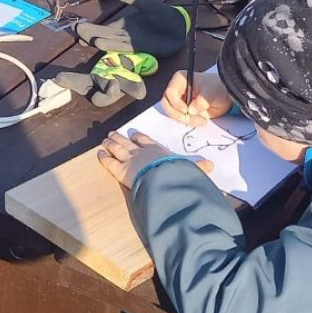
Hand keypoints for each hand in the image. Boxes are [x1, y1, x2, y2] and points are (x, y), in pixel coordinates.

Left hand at [98, 129, 212, 189]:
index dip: (140, 137)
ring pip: (117, 149)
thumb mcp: (189, 168)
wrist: (163, 179)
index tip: (135, 134)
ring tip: (105, 139)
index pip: (146, 141)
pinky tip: (99, 153)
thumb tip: (212, 166)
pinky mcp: (120, 170)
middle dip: (121, 137)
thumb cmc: (176, 173)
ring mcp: (129, 159)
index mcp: (157, 150)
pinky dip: (103, 157)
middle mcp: (141, 152)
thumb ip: (197, 167)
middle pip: (128, 142)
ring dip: (111, 143)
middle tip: (113, 133)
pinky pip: (109, 162)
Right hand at [161, 71, 232, 126]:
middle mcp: (178, 90)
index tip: (186, 110)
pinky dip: (189, 122)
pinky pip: (180, 118)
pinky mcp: (184, 110)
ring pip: (173, 113)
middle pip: (167, 104)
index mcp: (181, 80)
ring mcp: (180, 100)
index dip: (176, 103)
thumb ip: (201, 101)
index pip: (170, 93)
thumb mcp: (212, 93)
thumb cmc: (218, 88)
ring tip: (201, 120)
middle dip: (178, 114)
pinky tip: (201, 120)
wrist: (226, 94)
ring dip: (186, 119)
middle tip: (190, 118)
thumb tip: (191, 110)